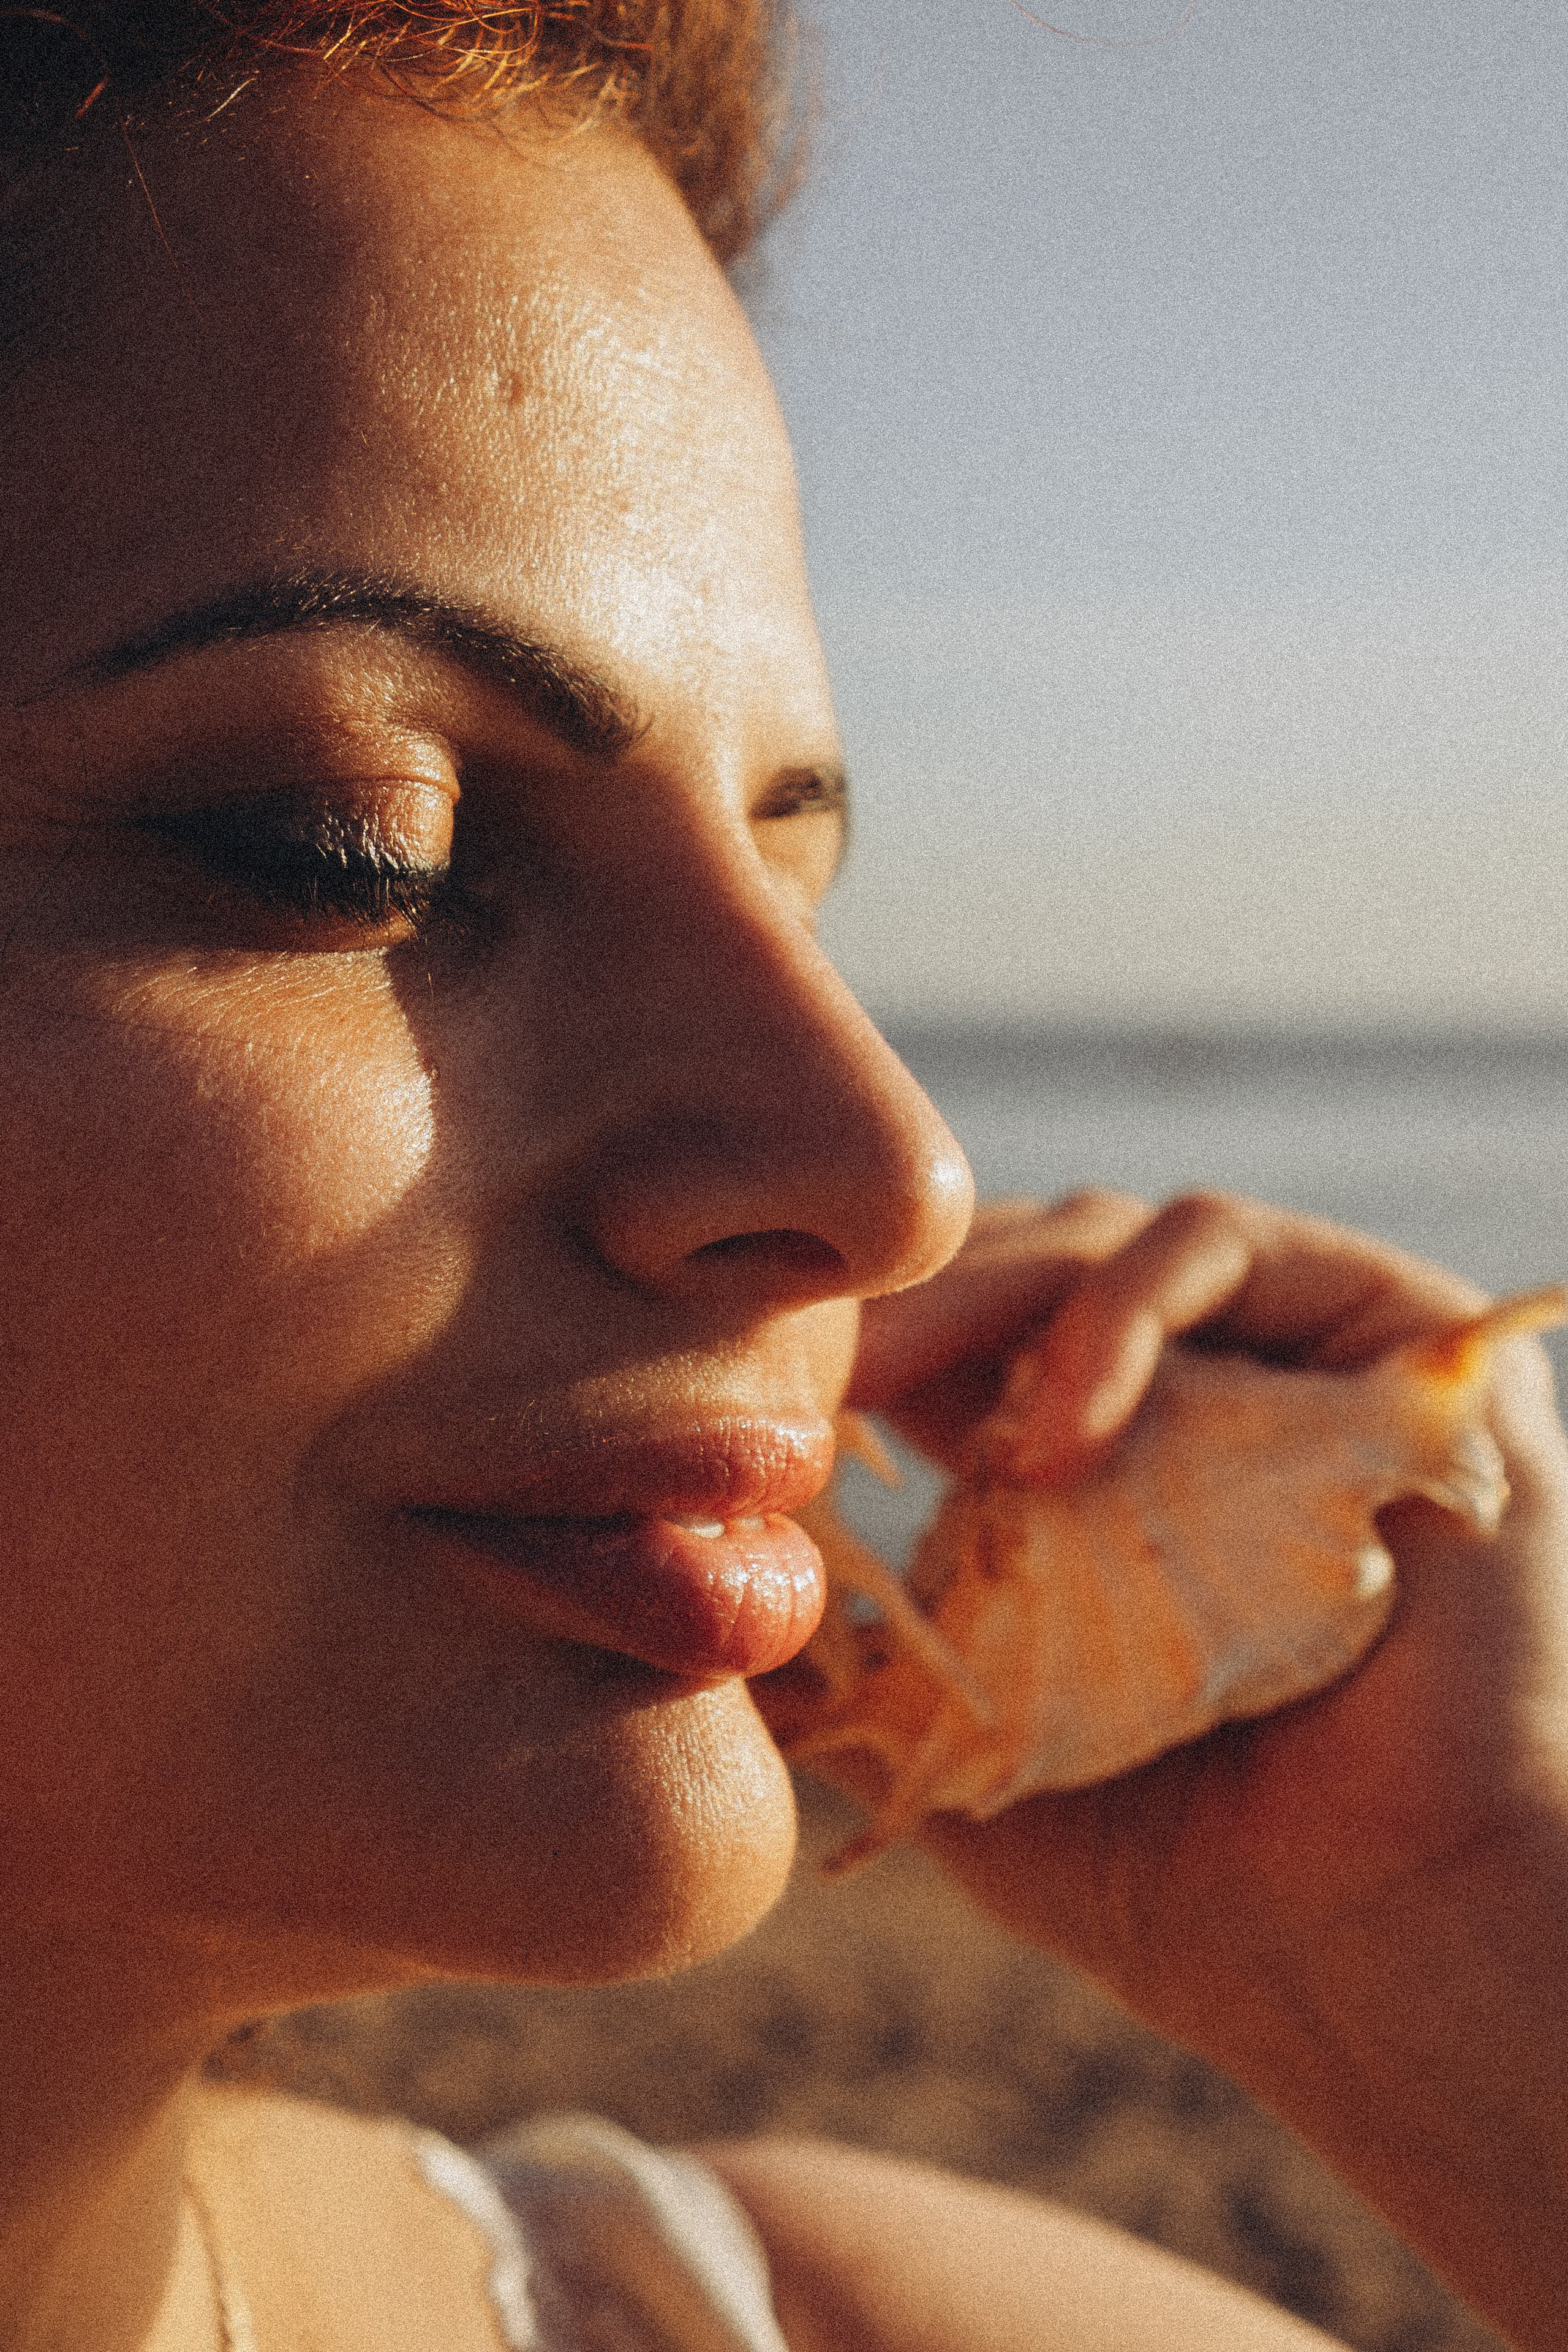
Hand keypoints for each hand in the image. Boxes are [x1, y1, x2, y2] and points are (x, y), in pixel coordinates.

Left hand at [839, 1192, 1567, 2345]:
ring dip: (984, 1300)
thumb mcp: (975, 1748)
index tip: (756, 1413)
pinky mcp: (1396, 1332)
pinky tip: (1049, 1431)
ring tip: (888, 1387)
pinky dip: (1117, 1309)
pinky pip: (1227, 1242)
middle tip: (798, 1375)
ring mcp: (1305, 1353)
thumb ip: (867, 1655)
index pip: (971, 1339)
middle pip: (1028, 1271)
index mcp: (1121, 1467)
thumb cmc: (1185, 1869)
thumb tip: (716, 1580)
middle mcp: (1218, 1393)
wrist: (1377, 1948)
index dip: (863, 1352)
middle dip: (902, 1311)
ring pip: (1109, 1237)